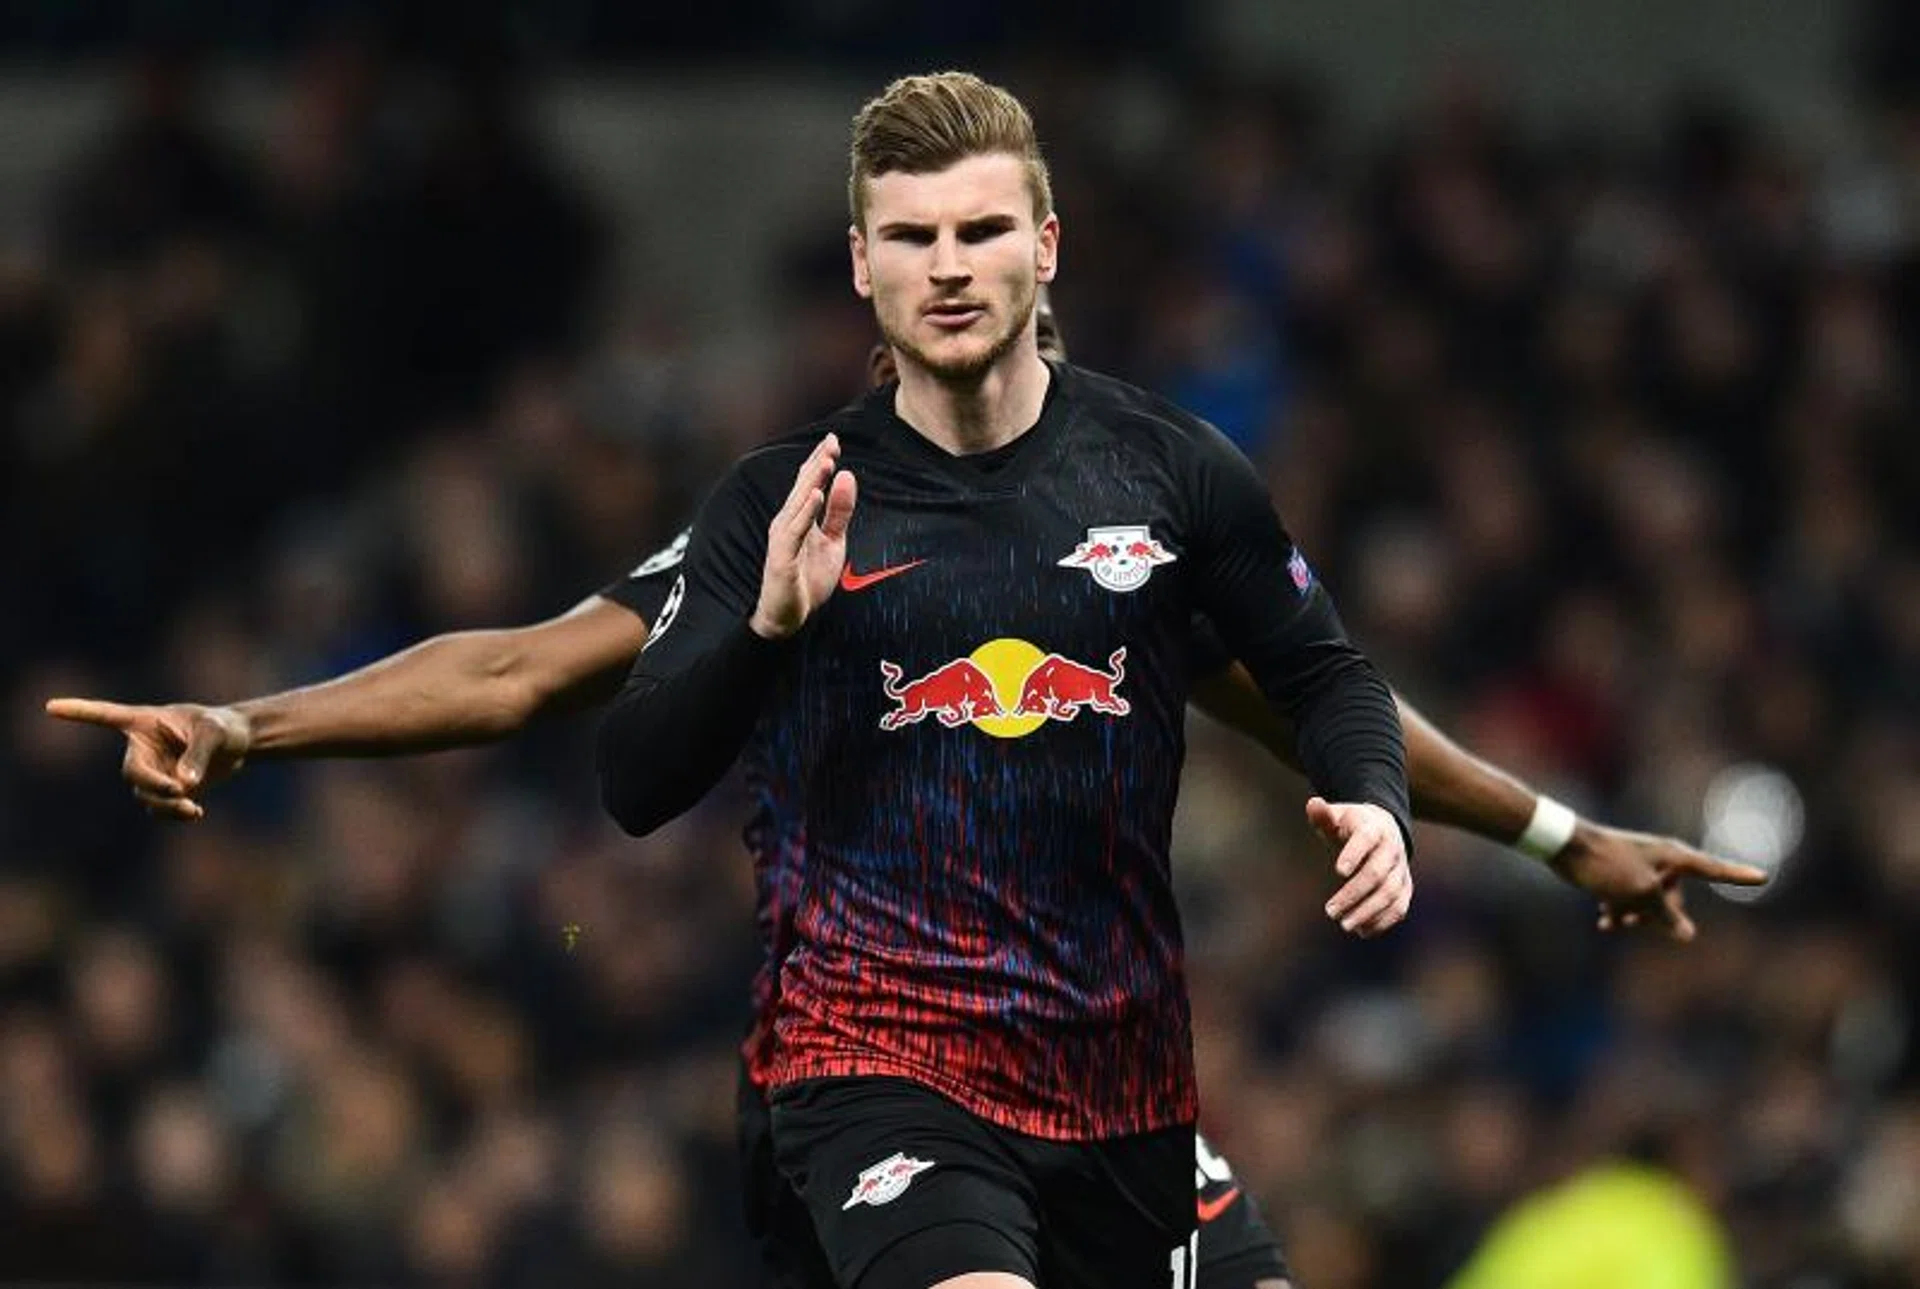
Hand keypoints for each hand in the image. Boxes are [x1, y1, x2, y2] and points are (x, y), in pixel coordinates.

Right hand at [43, 698, 251, 820]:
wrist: (237, 744)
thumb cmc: (223, 727)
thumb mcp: (215, 732)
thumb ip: (198, 753)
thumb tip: (182, 784)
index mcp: (145, 722)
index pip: (106, 715)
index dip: (79, 712)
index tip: (49, 707)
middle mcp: (142, 748)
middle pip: (132, 772)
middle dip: (152, 785)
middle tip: (179, 791)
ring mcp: (151, 771)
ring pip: (144, 795)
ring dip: (166, 804)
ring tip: (192, 808)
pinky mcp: (163, 790)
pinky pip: (159, 808)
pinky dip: (174, 814)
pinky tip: (195, 813)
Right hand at [750, 434, 857, 639]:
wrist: (789, 617)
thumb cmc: (807, 579)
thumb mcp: (833, 542)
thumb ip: (839, 512)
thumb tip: (847, 476)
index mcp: (799, 518)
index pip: (809, 484)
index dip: (820, 462)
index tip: (833, 440)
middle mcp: (788, 523)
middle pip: (803, 488)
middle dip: (817, 464)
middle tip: (831, 442)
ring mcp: (783, 540)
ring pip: (798, 504)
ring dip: (812, 482)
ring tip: (827, 462)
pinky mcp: (781, 557)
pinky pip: (794, 531)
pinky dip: (805, 512)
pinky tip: (816, 496)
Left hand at [1311, 797, 1412, 936]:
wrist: (1383, 829)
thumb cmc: (1351, 825)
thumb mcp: (1337, 816)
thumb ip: (1323, 814)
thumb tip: (1313, 804)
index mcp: (1373, 828)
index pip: (1365, 840)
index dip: (1354, 854)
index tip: (1338, 871)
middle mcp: (1392, 849)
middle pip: (1376, 874)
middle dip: (1354, 894)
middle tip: (1330, 911)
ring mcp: (1401, 869)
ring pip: (1390, 894)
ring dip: (1368, 912)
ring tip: (1345, 924)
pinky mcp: (1405, 887)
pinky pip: (1400, 907)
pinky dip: (1383, 921)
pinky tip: (1362, 931)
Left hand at [1551, 820, 1767, 941]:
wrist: (1564, 846)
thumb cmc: (1606, 865)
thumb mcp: (1640, 894)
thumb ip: (1665, 915)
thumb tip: (1688, 935)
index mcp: (1674, 857)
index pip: (1715, 869)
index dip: (1738, 875)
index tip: (1764, 876)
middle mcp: (1662, 861)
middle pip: (1675, 899)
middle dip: (1658, 915)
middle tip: (1633, 920)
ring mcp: (1641, 868)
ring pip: (1650, 903)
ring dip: (1636, 916)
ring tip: (1613, 920)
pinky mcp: (1621, 874)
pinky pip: (1631, 899)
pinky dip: (1620, 911)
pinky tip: (1603, 924)